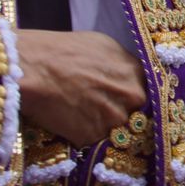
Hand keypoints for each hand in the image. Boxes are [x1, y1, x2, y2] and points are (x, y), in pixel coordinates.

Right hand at [15, 31, 147, 149]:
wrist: (33, 68)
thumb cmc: (63, 50)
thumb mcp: (103, 46)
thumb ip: (124, 66)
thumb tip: (129, 78)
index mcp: (138, 75)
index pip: (151, 93)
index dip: (137, 98)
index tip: (129, 101)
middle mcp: (132, 100)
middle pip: (137, 114)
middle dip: (123, 113)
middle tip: (103, 108)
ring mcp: (113, 121)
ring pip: (116, 129)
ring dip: (104, 126)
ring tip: (82, 112)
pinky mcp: (92, 138)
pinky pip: (94, 139)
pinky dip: (84, 133)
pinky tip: (70, 120)